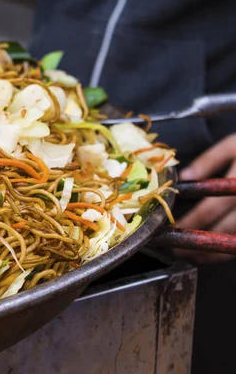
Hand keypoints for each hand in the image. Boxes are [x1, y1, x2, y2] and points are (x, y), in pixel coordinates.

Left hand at [176, 134, 235, 263]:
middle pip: (227, 229)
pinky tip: (218, 252)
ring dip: (217, 253)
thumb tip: (183, 177)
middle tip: (178, 251)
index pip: (212, 208)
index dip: (191, 222)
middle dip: (201, 244)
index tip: (172, 228)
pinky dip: (232, 249)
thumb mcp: (235, 145)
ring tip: (195, 257)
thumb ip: (209, 160)